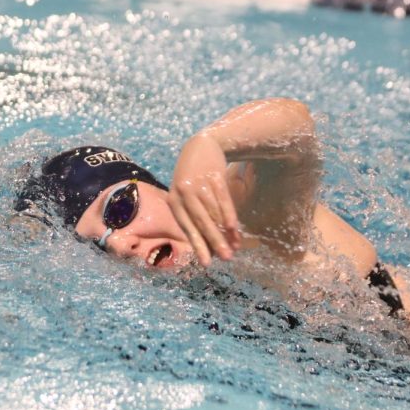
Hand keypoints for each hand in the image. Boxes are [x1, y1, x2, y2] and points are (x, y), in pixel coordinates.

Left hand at [169, 134, 241, 266]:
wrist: (200, 145)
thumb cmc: (192, 178)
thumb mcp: (185, 195)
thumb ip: (193, 216)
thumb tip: (209, 245)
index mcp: (174, 201)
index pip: (187, 228)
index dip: (198, 245)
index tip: (208, 264)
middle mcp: (184, 193)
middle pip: (201, 222)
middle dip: (214, 242)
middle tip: (226, 259)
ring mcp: (199, 184)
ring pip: (214, 213)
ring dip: (225, 232)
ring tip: (235, 247)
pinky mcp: (214, 176)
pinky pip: (223, 199)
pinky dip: (229, 214)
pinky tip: (235, 228)